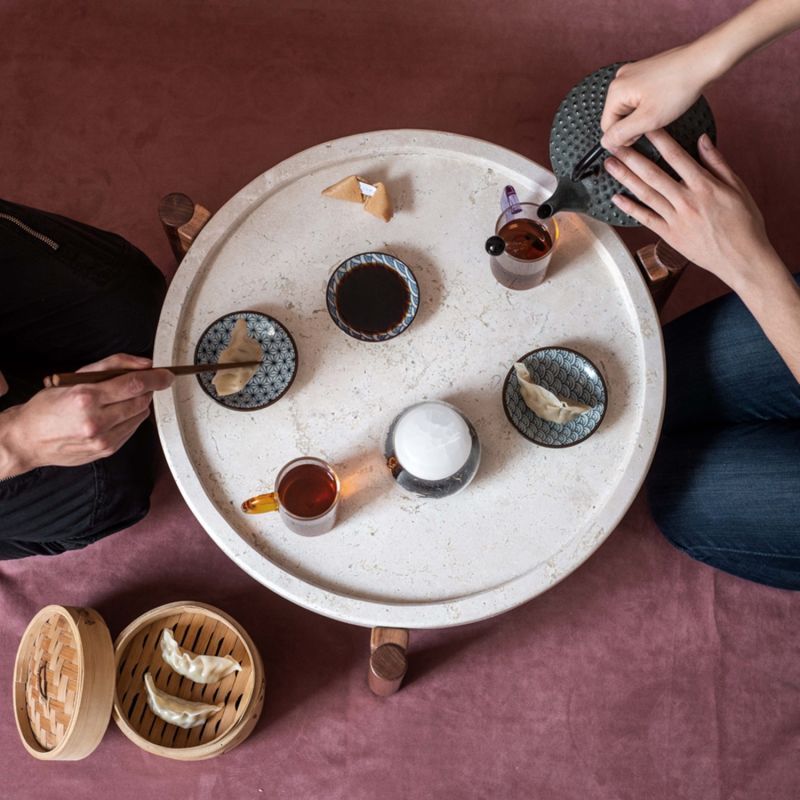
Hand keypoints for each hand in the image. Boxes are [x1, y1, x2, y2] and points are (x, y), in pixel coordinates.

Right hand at [5, 354, 173, 471]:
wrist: (29, 439)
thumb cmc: (48, 407)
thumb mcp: (74, 377)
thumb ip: (112, 366)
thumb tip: (144, 364)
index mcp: (86, 398)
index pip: (133, 385)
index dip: (156, 378)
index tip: (167, 374)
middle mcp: (96, 422)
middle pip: (141, 401)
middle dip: (145, 390)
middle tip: (137, 384)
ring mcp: (103, 440)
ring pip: (140, 416)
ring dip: (137, 405)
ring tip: (117, 400)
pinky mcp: (106, 451)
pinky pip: (132, 430)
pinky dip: (130, 419)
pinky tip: (114, 415)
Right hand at [600, 45, 710, 148]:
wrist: (703, 61)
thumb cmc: (678, 88)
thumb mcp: (647, 120)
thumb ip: (621, 134)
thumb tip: (605, 143)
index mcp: (616, 90)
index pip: (607, 127)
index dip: (625, 136)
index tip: (645, 131)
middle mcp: (620, 78)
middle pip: (617, 116)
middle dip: (634, 123)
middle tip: (656, 119)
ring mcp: (632, 73)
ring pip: (629, 107)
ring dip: (643, 114)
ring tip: (662, 108)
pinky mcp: (645, 71)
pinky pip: (639, 96)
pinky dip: (649, 103)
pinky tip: (664, 99)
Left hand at [603, 130, 772, 290]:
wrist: (742, 258)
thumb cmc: (744, 223)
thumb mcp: (737, 188)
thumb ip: (717, 163)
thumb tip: (702, 140)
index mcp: (705, 186)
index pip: (677, 157)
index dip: (659, 139)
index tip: (645, 127)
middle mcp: (687, 201)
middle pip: (654, 174)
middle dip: (632, 158)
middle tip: (614, 144)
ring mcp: (676, 219)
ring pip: (646, 194)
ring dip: (626, 178)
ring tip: (610, 165)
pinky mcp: (669, 235)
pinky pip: (646, 219)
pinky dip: (630, 208)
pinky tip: (616, 198)